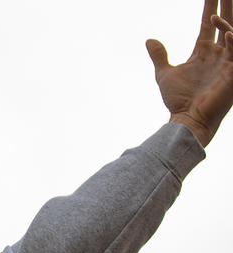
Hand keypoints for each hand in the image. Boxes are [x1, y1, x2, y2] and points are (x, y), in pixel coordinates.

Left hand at [146, 0, 232, 146]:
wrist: (187, 119)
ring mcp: (227, 63)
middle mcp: (218, 54)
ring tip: (214, 16)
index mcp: (204, 52)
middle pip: (224, 23)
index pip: (207, 24)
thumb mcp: (164, 74)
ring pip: (232, 34)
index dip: (209, 7)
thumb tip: (149, 40)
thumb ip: (159, 56)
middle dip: (226, 6)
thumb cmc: (178, 100)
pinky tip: (227, 34)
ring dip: (226, 23)